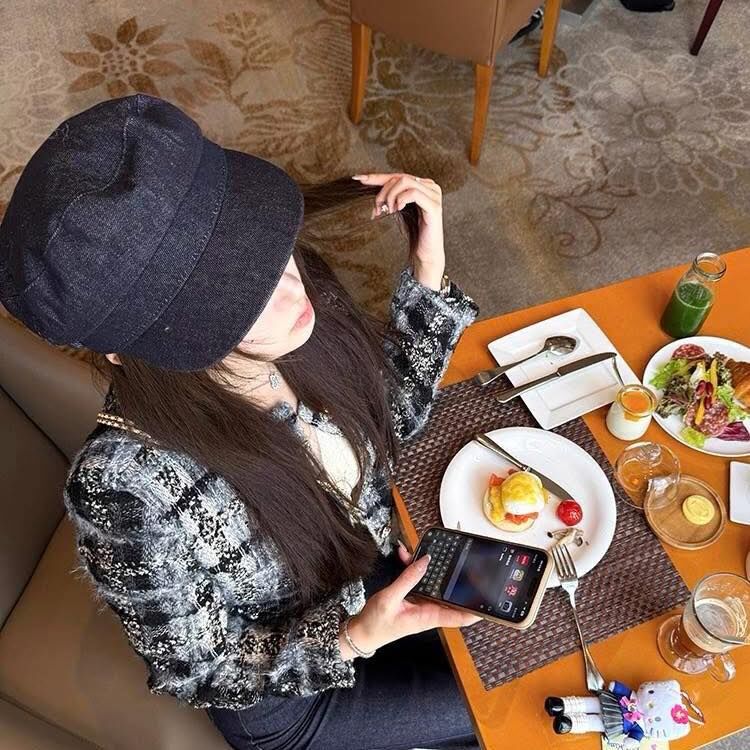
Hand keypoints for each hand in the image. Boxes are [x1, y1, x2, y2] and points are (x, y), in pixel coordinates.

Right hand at [344, 541, 481, 655]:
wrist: (360, 632)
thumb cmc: (375, 624)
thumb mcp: (390, 599)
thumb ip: (408, 579)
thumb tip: (425, 561)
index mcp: (428, 616)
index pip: (460, 616)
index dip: (476, 609)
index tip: (489, 598)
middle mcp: (428, 610)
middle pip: (449, 593)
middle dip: (455, 575)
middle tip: (464, 558)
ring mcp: (421, 603)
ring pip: (433, 582)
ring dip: (429, 566)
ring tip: (423, 549)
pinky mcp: (412, 597)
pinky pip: (418, 580)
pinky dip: (412, 567)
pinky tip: (404, 555)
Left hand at [352, 172, 444, 290]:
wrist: (426, 253)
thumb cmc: (413, 233)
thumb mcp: (398, 210)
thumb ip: (390, 196)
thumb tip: (366, 184)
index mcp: (422, 185)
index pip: (396, 176)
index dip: (377, 177)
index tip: (359, 179)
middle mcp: (430, 186)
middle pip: (399, 177)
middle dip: (383, 191)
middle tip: (377, 208)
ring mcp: (434, 195)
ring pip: (405, 181)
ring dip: (391, 195)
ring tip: (388, 211)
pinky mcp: (434, 206)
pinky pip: (414, 193)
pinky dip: (401, 199)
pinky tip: (397, 209)